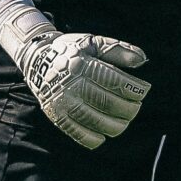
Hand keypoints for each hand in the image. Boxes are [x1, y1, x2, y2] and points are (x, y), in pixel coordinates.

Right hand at [12, 28, 149, 147]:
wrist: (37, 60)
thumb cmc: (71, 51)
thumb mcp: (92, 42)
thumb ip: (117, 49)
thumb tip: (142, 60)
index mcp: (83, 65)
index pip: (114, 81)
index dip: (133, 89)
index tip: (144, 91)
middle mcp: (72, 85)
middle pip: (108, 103)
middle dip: (128, 109)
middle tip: (135, 108)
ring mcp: (63, 103)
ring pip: (96, 121)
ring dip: (116, 125)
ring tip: (124, 121)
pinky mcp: (56, 116)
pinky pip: (78, 134)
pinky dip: (94, 138)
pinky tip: (104, 135)